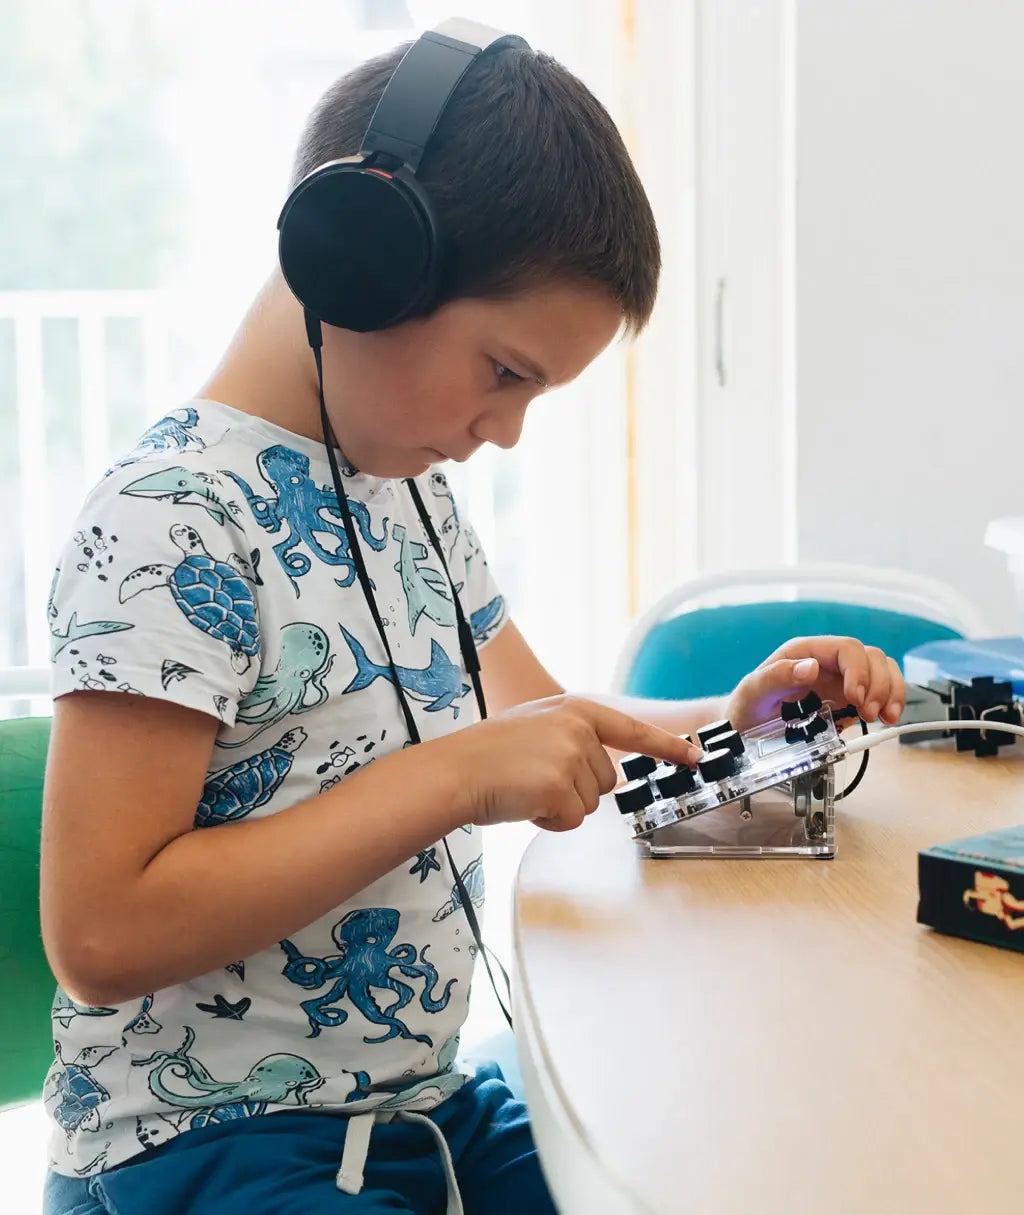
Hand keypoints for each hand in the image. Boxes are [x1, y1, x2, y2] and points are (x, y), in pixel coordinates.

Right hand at [443, 696, 700, 831]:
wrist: (454, 769)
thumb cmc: (488, 753)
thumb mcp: (538, 726)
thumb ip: (573, 738)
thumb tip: (603, 766)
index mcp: (575, 710)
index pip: (631, 731)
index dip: (667, 746)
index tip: (695, 757)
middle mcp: (579, 729)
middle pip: (605, 781)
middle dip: (573, 789)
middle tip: (533, 779)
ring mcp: (571, 756)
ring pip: (588, 804)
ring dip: (558, 805)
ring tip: (523, 787)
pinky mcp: (561, 786)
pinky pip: (570, 820)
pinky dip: (548, 821)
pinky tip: (522, 802)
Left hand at [725, 635, 905, 732]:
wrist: (746, 728)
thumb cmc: (747, 705)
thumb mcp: (752, 691)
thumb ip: (776, 676)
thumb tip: (811, 667)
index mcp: (805, 652)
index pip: (846, 648)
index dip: (858, 670)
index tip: (855, 698)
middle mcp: (827, 662)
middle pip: (870, 658)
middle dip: (878, 685)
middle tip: (868, 713)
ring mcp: (841, 680)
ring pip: (882, 670)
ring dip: (891, 692)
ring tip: (884, 718)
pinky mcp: (849, 700)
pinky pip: (881, 691)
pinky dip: (892, 702)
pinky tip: (888, 719)